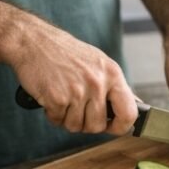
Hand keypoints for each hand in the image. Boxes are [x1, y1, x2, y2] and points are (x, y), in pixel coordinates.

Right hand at [11, 22, 136, 135]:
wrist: (34, 41)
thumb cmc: (64, 52)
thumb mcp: (97, 62)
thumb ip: (113, 86)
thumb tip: (134, 106)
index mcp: (112, 73)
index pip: (129, 113)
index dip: (121, 127)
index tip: (112, 127)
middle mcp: (97, 83)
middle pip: (97, 126)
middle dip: (85, 123)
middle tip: (76, 109)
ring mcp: (77, 91)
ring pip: (76, 126)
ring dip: (66, 118)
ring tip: (62, 99)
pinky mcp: (57, 98)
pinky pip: (58, 121)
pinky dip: (52, 114)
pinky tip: (50, 97)